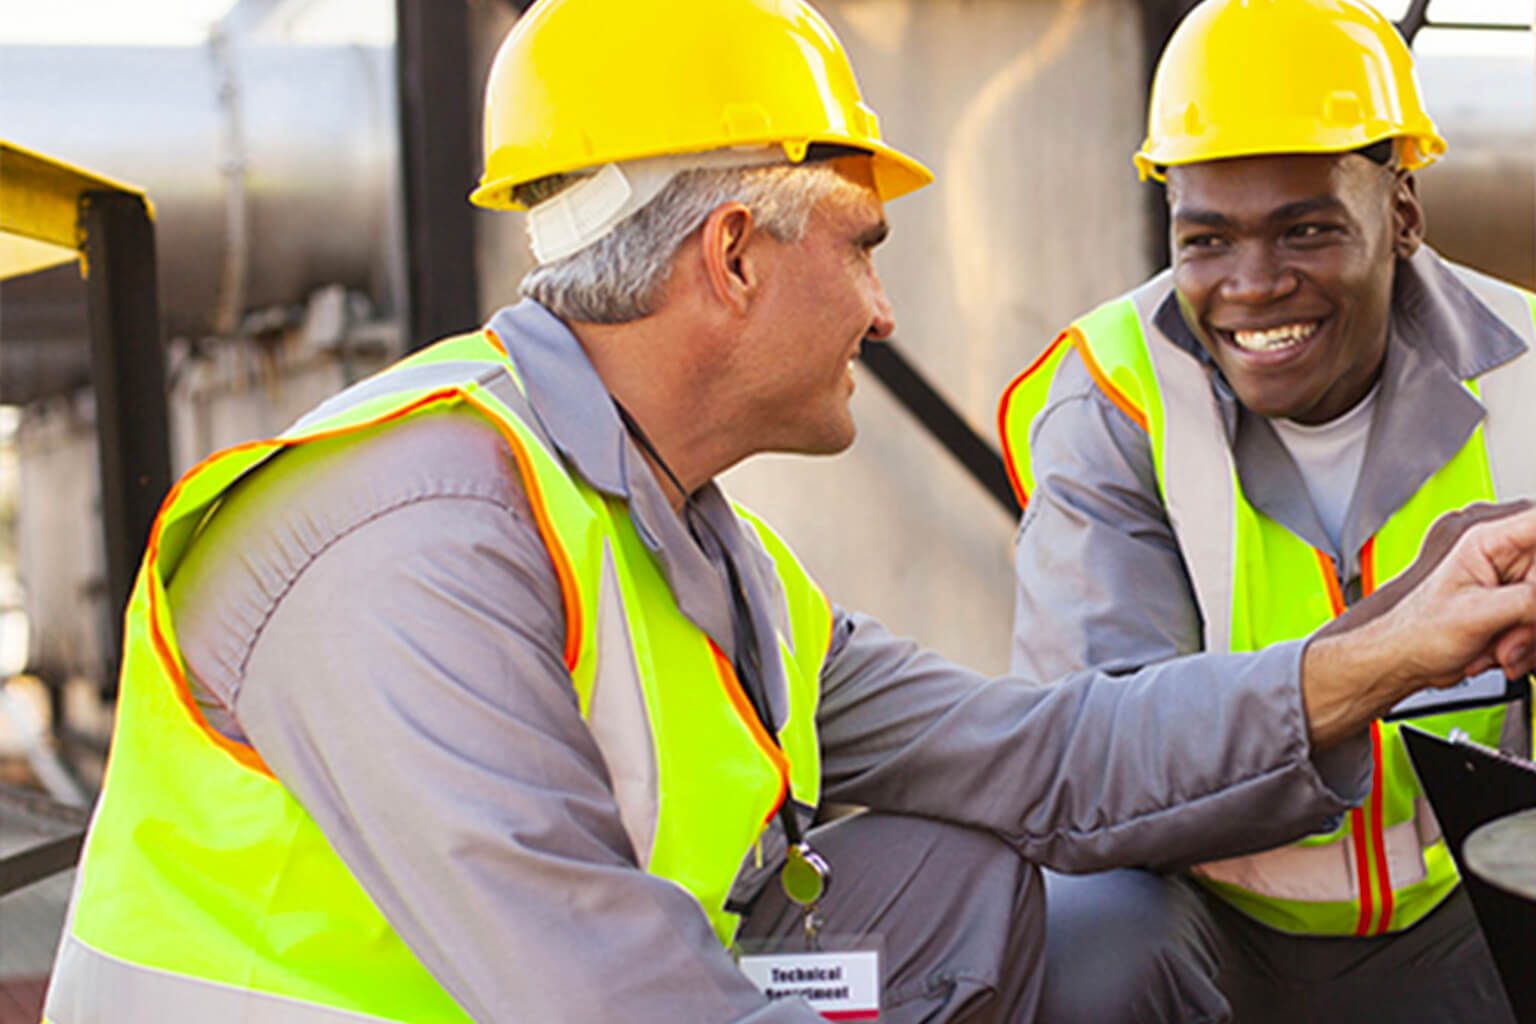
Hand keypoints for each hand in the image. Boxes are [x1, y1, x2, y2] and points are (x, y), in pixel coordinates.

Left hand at [1303, 502, 1535, 746]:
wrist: (1406, 662)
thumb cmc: (1417, 631)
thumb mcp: (1476, 613)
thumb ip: (1527, 600)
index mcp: (1489, 541)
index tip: (1533, 581)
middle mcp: (1508, 559)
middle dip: (1533, 619)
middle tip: (1510, 638)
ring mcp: (1518, 588)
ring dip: (1529, 640)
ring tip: (1497, 648)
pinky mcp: (1523, 613)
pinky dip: (1528, 650)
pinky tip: (1498, 653)